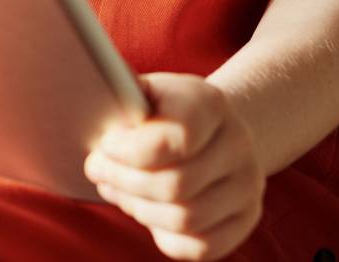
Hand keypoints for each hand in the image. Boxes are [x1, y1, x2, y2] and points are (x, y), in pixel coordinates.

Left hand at [83, 72, 264, 260]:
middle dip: (123, 183)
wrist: (213, 129)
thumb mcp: (145, 92)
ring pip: (184, 220)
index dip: (130, 150)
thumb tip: (91, 108)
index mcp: (211, 104)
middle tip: (97, 171)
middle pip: (175, 186)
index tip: (104, 145)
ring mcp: (247, 186)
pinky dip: (163, 236)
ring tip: (116, 190)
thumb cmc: (163, 111)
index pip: (176, 138)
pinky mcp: (245, 220)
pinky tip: (145, 211)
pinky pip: (198, 247)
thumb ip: (121, 100)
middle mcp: (238, 144)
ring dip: (138, 209)